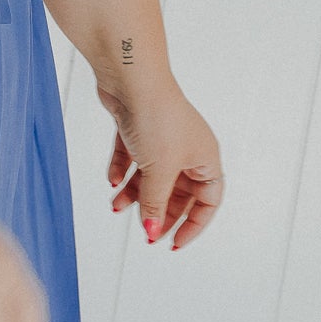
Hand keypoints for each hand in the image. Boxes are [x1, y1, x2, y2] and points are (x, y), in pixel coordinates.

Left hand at [97, 79, 223, 250]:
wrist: (132, 78)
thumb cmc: (157, 119)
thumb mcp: (159, 171)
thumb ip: (156, 205)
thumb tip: (152, 231)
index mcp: (205, 158)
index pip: (208, 201)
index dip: (193, 225)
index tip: (173, 243)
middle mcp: (186, 148)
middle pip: (176, 191)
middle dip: (159, 212)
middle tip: (144, 232)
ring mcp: (161, 137)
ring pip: (150, 175)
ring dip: (135, 193)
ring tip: (116, 205)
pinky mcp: (137, 127)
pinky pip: (132, 157)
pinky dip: (122, 170)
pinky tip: (112, 180)